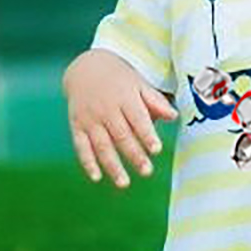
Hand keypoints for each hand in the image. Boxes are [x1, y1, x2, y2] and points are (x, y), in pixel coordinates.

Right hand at [63, 50, 178, 187]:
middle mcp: (106, 108)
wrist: (85, 68)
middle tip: (147, 172)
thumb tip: (174, 116)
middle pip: (121, 135)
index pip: (137, 118)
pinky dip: (87, 162)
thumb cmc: (118, 78)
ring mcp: (90, 118)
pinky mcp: (77, 126)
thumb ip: (155, 101)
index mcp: (124, 96)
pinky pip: (81, 146)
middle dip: (134, 155)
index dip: (146, 134)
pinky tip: (96, 178)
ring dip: (112, 165)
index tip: (156, 150)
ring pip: (102, 145)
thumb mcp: (138, 83)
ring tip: (124, 183)